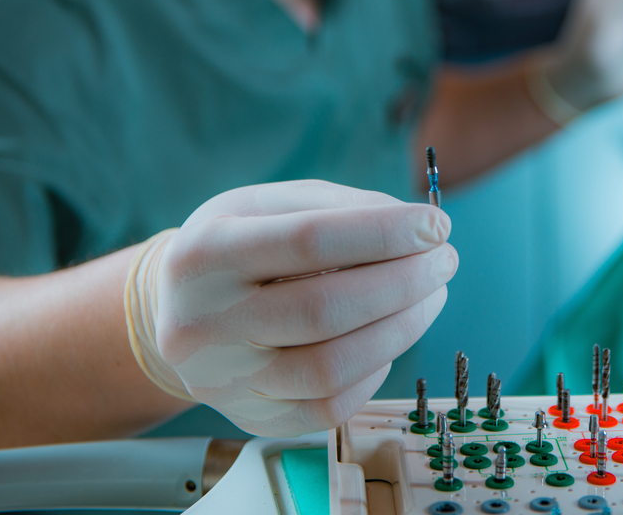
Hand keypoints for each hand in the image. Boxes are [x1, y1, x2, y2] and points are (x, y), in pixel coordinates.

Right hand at [125, 180, 455, 436]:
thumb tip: (419, 228)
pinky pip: (331, 405)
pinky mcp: (252, 418)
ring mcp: (224, 381)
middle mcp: (203, 323)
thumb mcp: (269, 204)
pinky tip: (391, 333)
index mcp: (205, 253)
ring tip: (432, 294)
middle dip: (403, 282)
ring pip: (331, 368)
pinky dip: (376, 367)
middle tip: (444, 261)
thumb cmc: (238, 245)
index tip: (437, 224)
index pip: (309, 241)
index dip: (384, 233)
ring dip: (402, 328)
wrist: (178, 311)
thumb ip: (341, 207)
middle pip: (324, 309)